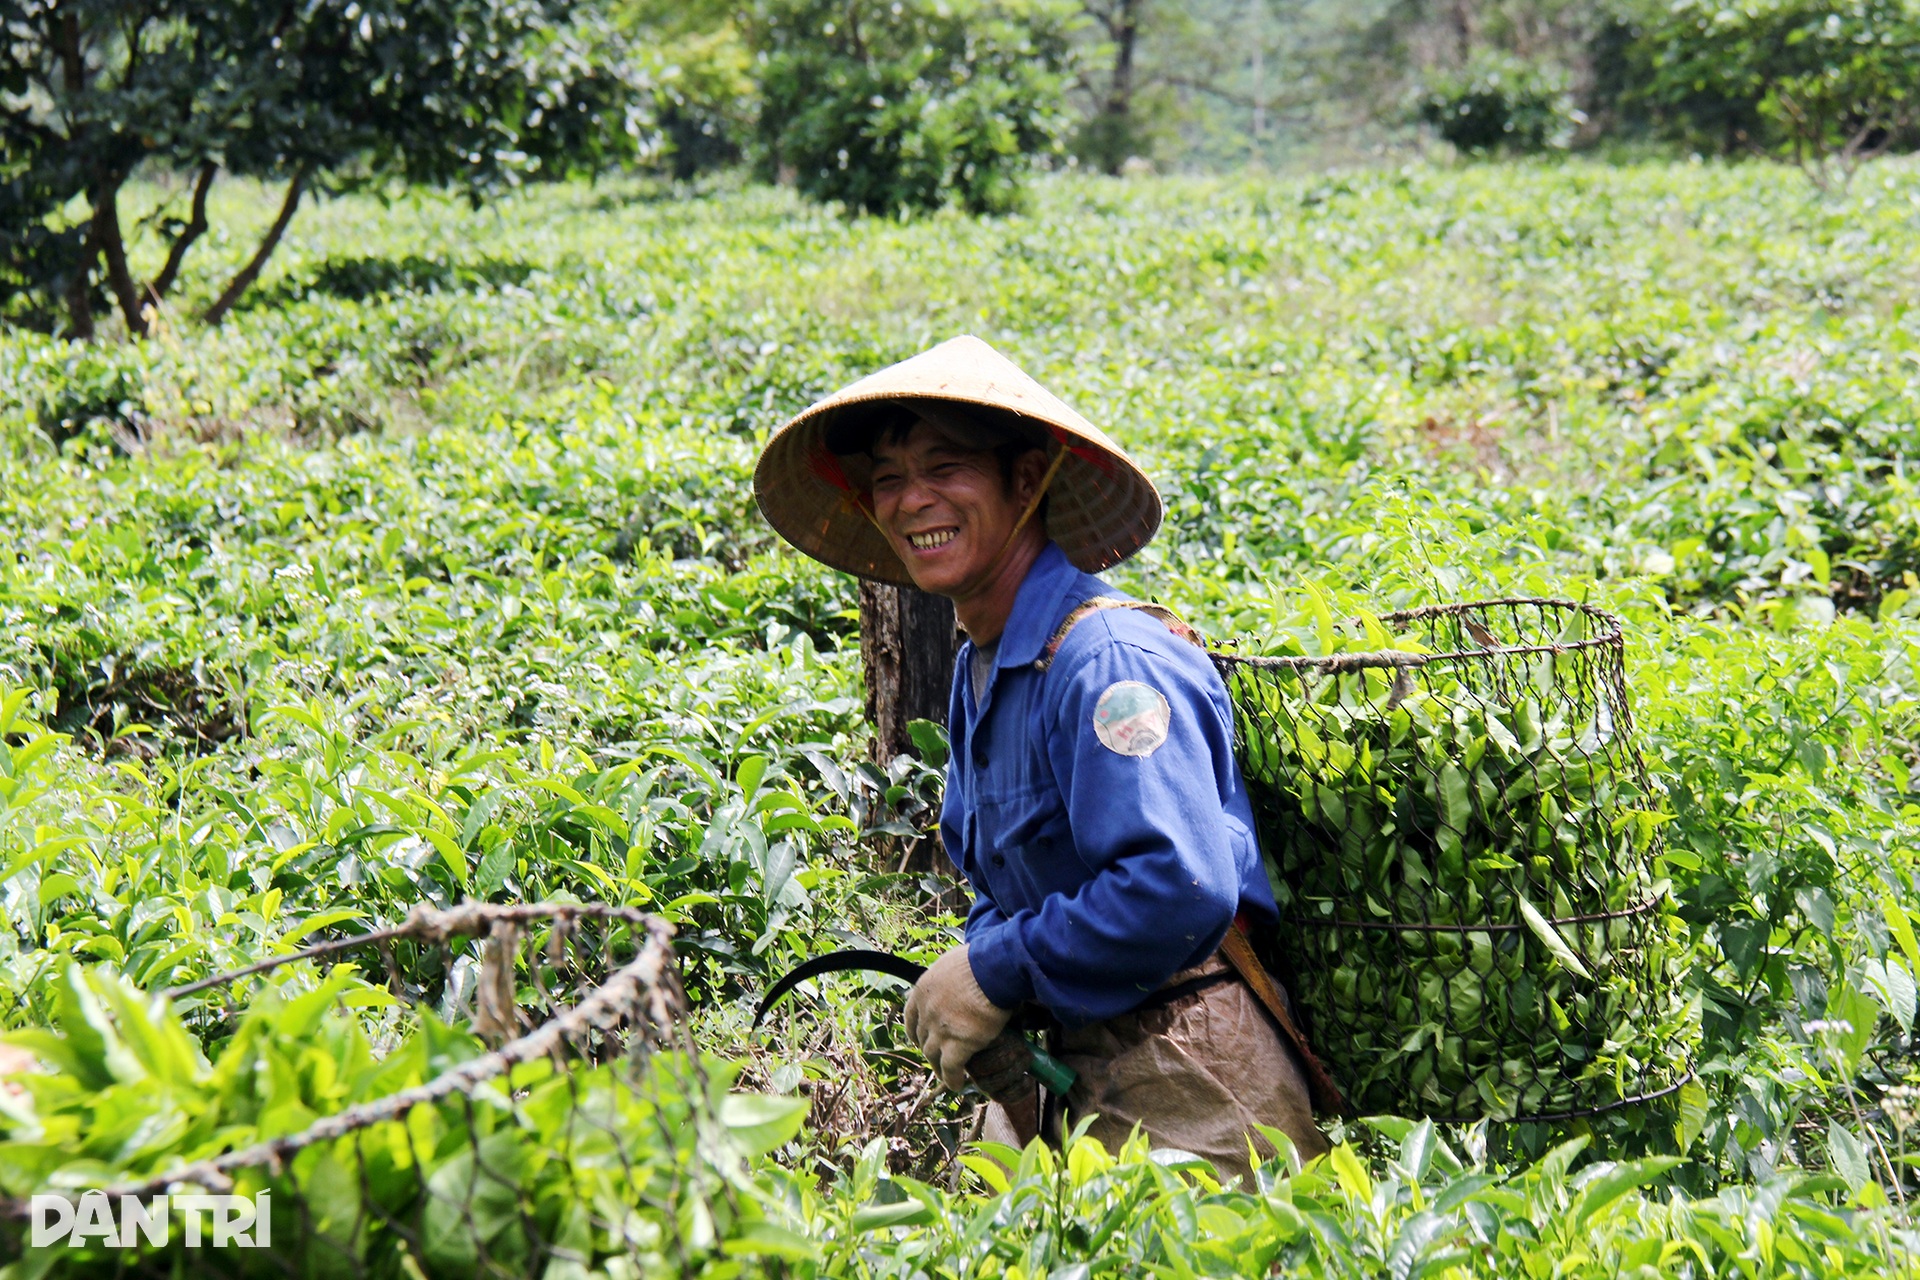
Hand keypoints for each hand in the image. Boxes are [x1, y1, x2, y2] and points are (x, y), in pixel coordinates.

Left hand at [903, 944, 1012, 1090]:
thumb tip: (957, 978)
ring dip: (938, 1067)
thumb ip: (948, 978)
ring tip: (946, 1075)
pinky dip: (952, 1079)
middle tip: (937, 1055)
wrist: (992, 969)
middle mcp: (926, 1012)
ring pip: (933, 1056)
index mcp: (922, 991)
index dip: (915, 1031)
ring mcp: (940, 1030)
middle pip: (923, 1037)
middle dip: (929, 1048)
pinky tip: (957, 1085)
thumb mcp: (952, 963)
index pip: (910, 1017)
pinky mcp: (958, 1045)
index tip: (919, 1038)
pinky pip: (951, 1069)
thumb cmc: (979, 960)